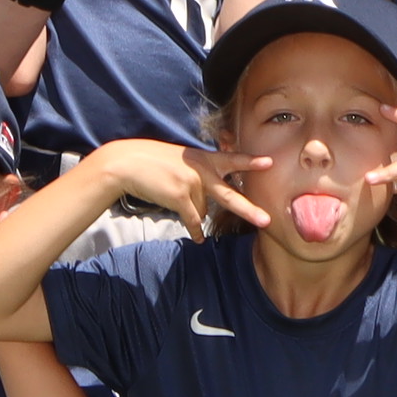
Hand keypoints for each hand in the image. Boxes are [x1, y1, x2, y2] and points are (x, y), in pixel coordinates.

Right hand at [89, 139, 268, 236]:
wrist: (127, 163)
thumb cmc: (151, 162)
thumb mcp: (180, 160)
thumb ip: (198, 175)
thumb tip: (204, 207)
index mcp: (202, 159)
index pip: (231, 160)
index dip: (250, 162)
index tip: (270, 163)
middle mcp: (201, 170)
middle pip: (230, 195)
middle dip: (249, 210)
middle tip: (267, 221)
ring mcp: (192, 183)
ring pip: (203, 210)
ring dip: (192, 211)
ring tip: (174, 196)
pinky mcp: (180, 196)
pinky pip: (193, 220)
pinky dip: (194, 231)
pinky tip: (198, 238)